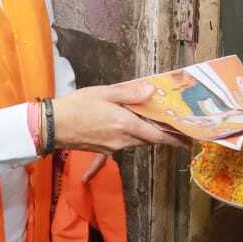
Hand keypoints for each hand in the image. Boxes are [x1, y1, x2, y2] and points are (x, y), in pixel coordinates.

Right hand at [52, 83, 189, 153]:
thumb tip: (152, 91)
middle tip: (176, 127)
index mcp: (125, 124)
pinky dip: (133, 135)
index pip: (157, 136)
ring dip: (148, 134)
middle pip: (150, 140)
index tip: (189, 139)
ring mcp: (114, 147)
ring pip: (139, 141)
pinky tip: (128, 125)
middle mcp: (123, 139)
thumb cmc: (78, 106)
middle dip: (164, 135)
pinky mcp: (105, 149)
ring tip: (154, 122)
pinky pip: (126, 143)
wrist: (54, 126)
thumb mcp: (105, 93)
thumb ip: (130, 94)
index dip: (175, 138)